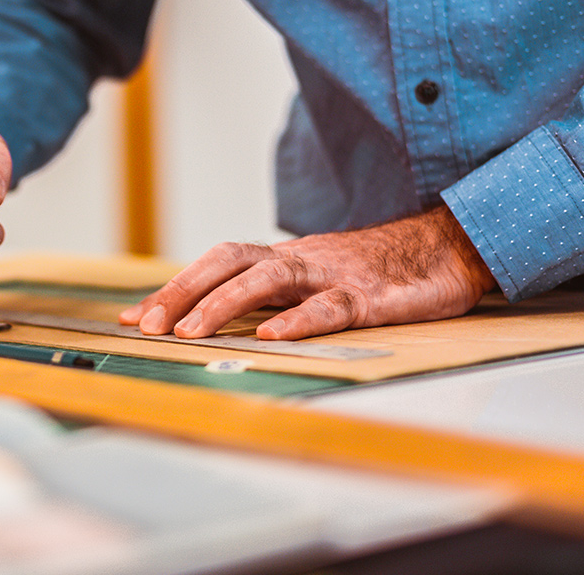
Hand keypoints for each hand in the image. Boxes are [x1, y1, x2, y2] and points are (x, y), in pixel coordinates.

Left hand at [118, 206, 496, 338]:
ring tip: (191, 333)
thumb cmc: (377, 271)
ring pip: (268, 279)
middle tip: (147, 326)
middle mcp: (300, 261)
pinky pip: (330, 306)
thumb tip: (218, 321)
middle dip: (182, 292)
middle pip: (228, 262)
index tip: (133, 316)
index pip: (216, 264)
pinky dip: (299, 320)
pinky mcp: (371, 296)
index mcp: (284, 259)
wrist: (450, 247)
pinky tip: (274, 336)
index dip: (174, 287)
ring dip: (223, 305)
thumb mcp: (317, 282)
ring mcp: (334, 274)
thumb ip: (274, 296)